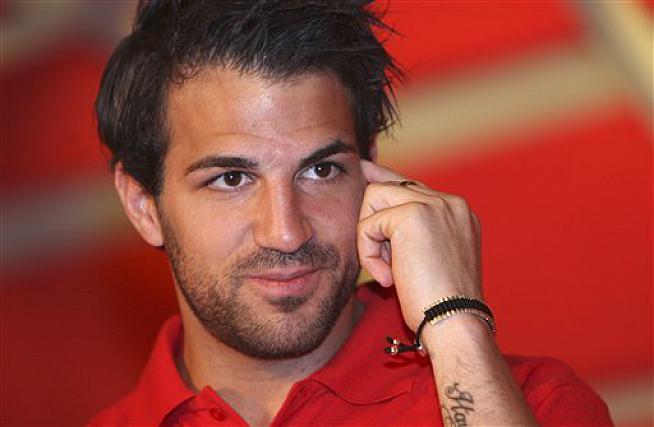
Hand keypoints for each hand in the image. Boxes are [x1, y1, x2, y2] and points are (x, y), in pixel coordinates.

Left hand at [357, 160, 482, 329]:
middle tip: (385, 262)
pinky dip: (368, 254)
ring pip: (373, 197)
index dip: (385, 179)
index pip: (413, 185)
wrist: (454, 322)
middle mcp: (450, 202)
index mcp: (459, 213)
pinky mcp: (411, 215)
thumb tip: (380, 211)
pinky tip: (388, 279)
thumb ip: (413, 232)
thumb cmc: (440, 303)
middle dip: (372, 221)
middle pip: (389, 185)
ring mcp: (433, 204)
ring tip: (389, 271)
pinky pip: (367, 225)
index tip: (365, 169)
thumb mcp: (432, 259)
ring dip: (370, 239)